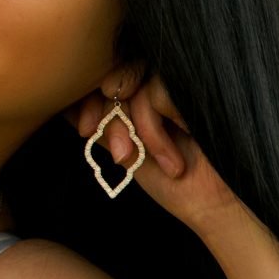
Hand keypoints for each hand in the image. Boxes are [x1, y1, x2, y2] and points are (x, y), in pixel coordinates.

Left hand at [69, 73, 248, 241]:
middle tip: (117, 152)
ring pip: (130, 85)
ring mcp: (178, 82)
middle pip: (113, 73)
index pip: (101, 76)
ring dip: (130, 130)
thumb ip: (100, 124)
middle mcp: (159, 82)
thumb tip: (63, 102)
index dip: (85, 98)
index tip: (83, 131)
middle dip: (104, 115)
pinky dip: (154, 133)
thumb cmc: (172, 181)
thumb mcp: (125, 151)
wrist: (215, 206)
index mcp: (142, 93)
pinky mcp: (194, 86)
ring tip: (142, 160)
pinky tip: (174, 161)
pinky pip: (152, 96)